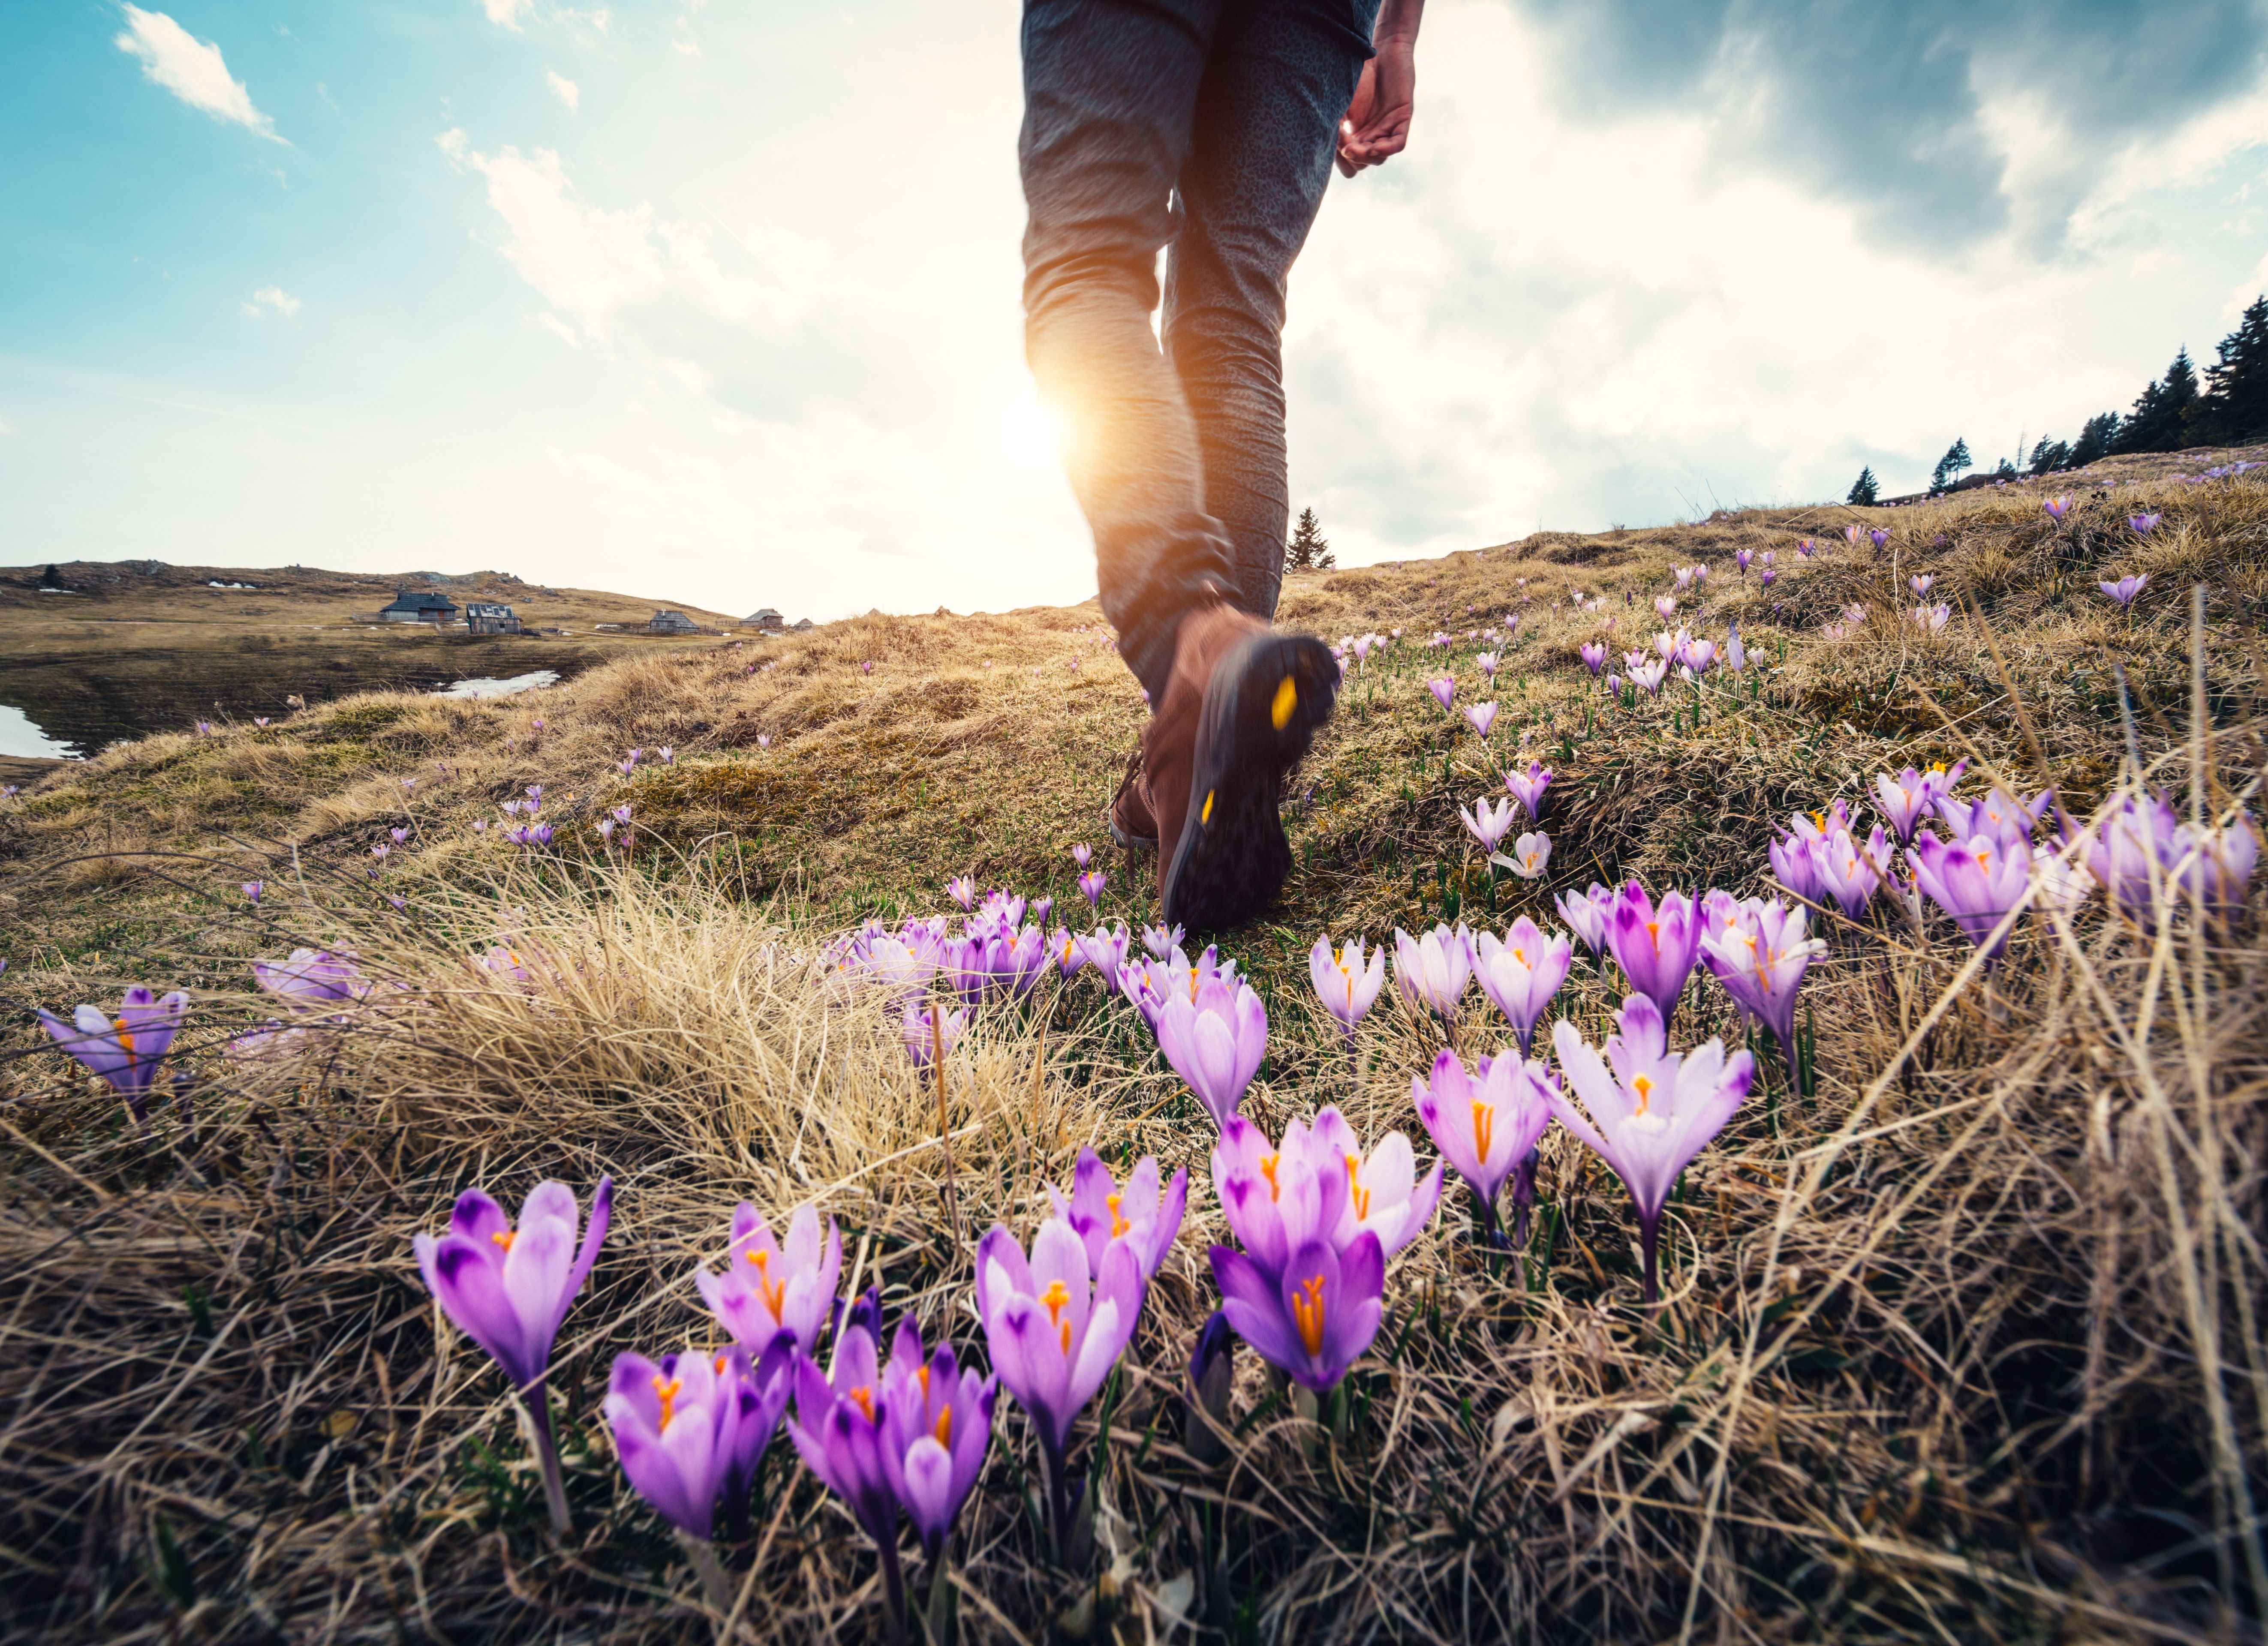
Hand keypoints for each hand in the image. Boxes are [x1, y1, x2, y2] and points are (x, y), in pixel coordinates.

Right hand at [1336, 36, 1414, 176]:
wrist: (1378, 51)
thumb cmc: (1357, 73)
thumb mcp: (1340, 101)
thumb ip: (1333, 123)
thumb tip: (1321, 146)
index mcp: (1356, 134)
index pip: (1349, 161)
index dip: (1341, 162)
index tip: (1333, 150)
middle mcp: (1372, 135)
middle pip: (1363, 163)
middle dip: (1352, 161)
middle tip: (1344, 149)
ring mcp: (1387, 128)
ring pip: (1379, 157)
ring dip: (1366, 157)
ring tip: (1353, 149)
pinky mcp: (1402, 119)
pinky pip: (1397, 144)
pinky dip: (1385, 150)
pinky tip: (1373, 149)